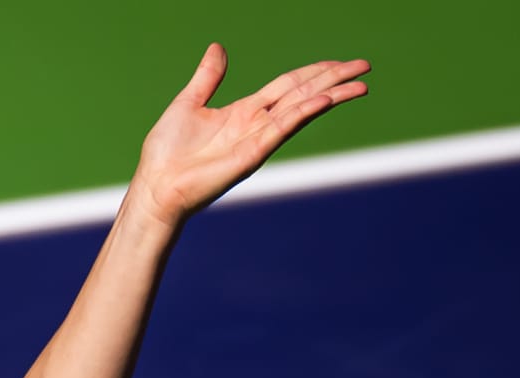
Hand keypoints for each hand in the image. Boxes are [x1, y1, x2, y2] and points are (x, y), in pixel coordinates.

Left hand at [129, 44, 368, 228]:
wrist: (155, 187)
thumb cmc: (165, 153)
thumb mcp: (188, 103)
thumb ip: (207, 78)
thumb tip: (217, 48)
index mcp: (244, 111)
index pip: (288, 86)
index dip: (315, 72)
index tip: (340, 63)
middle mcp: (256, 124)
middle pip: (303, 94)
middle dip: (334, 79)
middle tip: (365, 66)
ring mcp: (257, 140)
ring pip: (301, 110)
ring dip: (331, 95)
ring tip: (360, 84)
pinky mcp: (250, 155)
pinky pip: (282, 129)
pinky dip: (303, 113)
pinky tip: (324, 100)